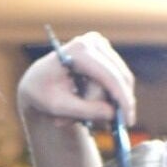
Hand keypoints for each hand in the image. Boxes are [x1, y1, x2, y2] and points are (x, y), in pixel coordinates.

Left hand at [17, 30, 136, 128]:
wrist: (37, 81)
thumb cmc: (42, 93)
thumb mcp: (58, 106)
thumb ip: (85, 110)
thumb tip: (113, 113)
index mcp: (79, 51)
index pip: (109, 76)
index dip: (122, 99)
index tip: (128, 121)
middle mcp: (94, 42)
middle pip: (116, 79)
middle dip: (109, 103)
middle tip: (102, 125)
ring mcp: (102, 45)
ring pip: (119, 81)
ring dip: (103, 101)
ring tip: (79, 111)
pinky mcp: (106, 53)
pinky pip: (118, 79)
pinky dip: (106, 95)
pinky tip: (87, 101)